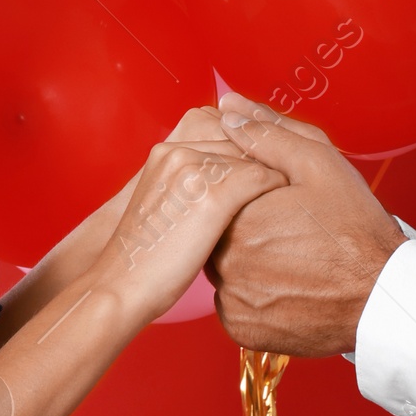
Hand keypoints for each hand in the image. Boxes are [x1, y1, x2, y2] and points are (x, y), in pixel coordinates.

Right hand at [95, 131, 287, 326]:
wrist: (122, 286)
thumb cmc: (149, 256)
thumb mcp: (167, 203)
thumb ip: (194, 181)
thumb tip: (235, 179)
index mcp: (166, 148)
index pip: (225, 129)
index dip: (251, 148)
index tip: (272, 165)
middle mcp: (179, 149)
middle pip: (241, 139)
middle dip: (266, 157)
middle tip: (291, 180)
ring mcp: (194, 168)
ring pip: (254, 156)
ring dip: (274, 172)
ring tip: (293, 194)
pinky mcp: (212, 193)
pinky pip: (261, 178)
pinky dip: (277, 191)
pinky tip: (285, 209)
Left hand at [207, 95, 406, 355]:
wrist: (384, 296)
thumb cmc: (356, 230)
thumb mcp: (318, 162)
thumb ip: (266, 133)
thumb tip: (229, 110)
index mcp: (239, 218)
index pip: (218, 191)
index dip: (246, 190)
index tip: (275, 198)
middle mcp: (229, 264)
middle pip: (217, 228)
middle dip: (243, 222)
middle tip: (285, 225)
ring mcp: (234, 301)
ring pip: (222, 265)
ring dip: (244, 257)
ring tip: (287, 253)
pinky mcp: (243, 330)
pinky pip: (232, 301)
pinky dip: (250, 291)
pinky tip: (283, 280)